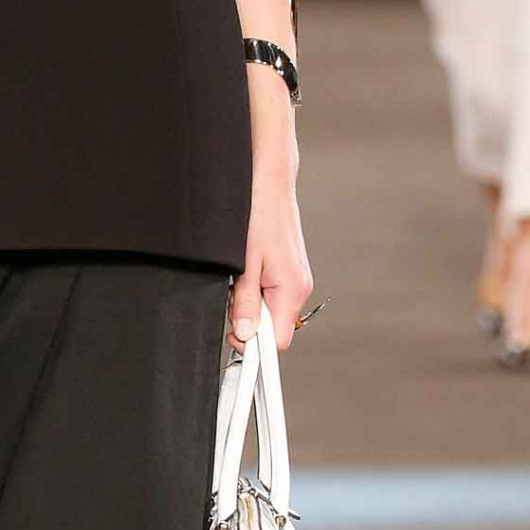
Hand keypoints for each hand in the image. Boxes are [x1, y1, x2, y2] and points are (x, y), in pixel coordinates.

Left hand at [229, 181, 312, 354]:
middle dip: (248, 319)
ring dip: (248, 301)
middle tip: (230, 296)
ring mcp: (296, 278)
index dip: (255, 346)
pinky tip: (245, 268)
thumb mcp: (243, 264)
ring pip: (269, 309)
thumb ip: (243, 303)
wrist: (268, 184)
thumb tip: (244, 333)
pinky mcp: (289, 270)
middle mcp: (299, 288)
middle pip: (273, 327)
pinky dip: (254, 288)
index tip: (233, 338)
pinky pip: (270, 292)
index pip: (279, 342)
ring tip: (237, 275)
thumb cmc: (258, 216)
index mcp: (291, 290)